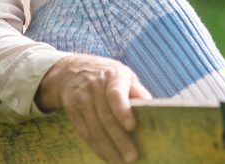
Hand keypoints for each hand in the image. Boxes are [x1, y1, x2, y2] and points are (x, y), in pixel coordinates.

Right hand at [36, 54, 152, 162]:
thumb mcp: (125, 75)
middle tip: (132, 157)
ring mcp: (81, 99)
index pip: (115, 94)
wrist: (72, 70)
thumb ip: (138, 91)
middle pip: (106, 117)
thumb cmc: (108, 76)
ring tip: (121, 162)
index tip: (132, 127)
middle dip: (119, 140)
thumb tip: (153, 107)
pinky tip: (107, 157)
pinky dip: (96, 147)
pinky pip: (85, 133)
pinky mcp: (72, 111)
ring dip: (108, 149)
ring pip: (94, 129)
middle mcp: (94, 87)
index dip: (123, 110)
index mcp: (113, 77)